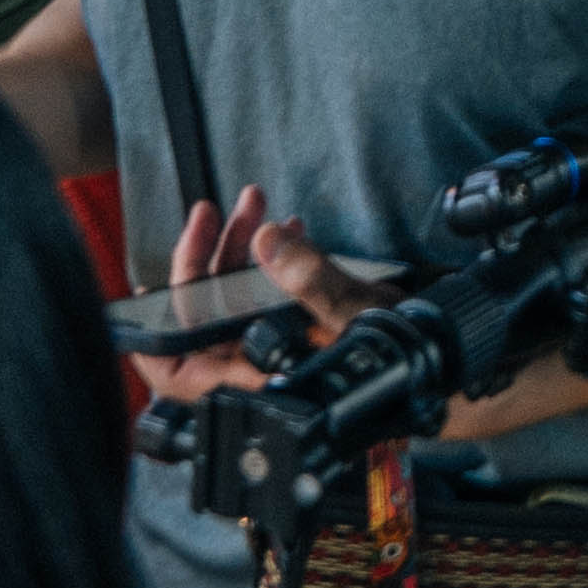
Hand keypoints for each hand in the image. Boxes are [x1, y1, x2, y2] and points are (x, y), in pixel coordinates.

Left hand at [139, 186, 392, 402]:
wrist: (439, 368)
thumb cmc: (400, 364)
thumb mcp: (356, 317)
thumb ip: (312, 281)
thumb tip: (271, 240)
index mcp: (255, 382)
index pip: (176, 374)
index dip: (152, 338)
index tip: (148, 290)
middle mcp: (253, 370)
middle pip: (200, 319)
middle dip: (205, 259)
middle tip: (216, 214)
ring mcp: (271, 349)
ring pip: (231, 299)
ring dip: (241, 248)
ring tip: (258, 205)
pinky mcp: (293, 329)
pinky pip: (263, 294)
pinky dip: (270, 259)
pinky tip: (288, 230)